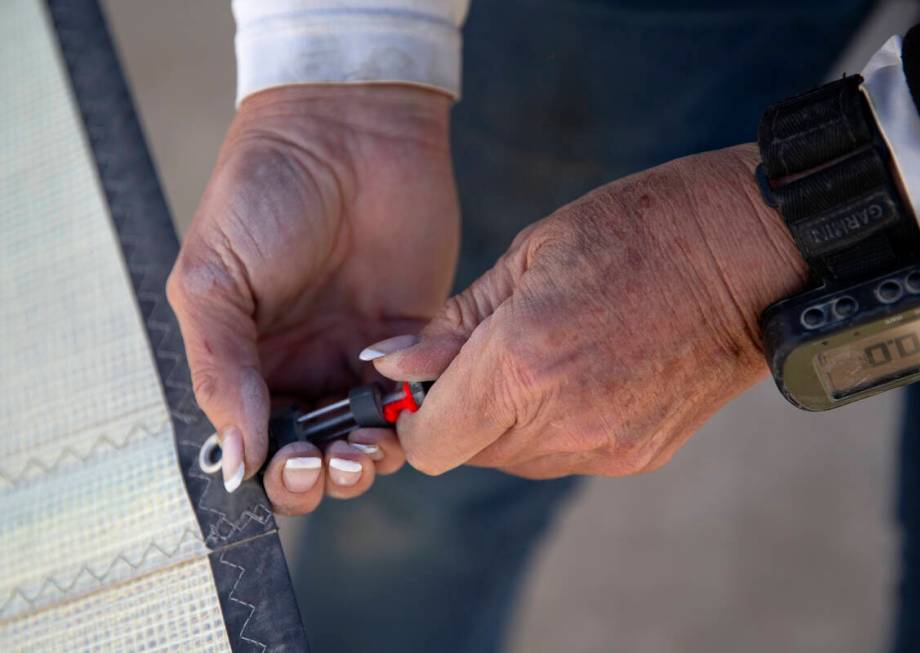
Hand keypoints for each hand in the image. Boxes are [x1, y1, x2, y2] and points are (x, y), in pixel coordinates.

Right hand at [166, 85, 458, 511]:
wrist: (347, 130)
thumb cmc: (263, 194)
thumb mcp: (213, 281)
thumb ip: (220, 369)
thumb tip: (236, 456)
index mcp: (246, 358)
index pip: (254, 440)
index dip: (269, 469)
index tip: (286, 463)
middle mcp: (302, 365)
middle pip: (312, 452)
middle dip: (319, 476)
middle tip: (328, 463)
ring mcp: (357, 354)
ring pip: (366, 437)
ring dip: (367, 459)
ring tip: (368, 450)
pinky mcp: (409, 337)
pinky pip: (414, 398)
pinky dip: (412, 418)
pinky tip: (405, 413)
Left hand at [369, 144, 806, 478]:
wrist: (751, 256)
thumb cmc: (639, 233)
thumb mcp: (529, 255)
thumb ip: (454, 324)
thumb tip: (390, 365)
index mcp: (520, 365)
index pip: (428, 444)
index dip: (415, 415)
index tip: (425, 377)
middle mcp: (558, 424)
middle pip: (468, 453)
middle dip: (461, 410)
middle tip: (490, 350)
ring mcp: (602, 448)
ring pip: (515, 459)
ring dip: (507, 418)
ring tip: (545, 353)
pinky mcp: (637, 457)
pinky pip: (564, 455)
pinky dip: (554, 424)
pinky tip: (585, 370)